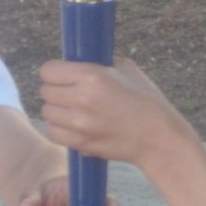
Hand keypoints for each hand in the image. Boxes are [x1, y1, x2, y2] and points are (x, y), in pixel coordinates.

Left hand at [38, 57, 191, 166]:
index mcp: (92, 76)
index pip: (48, 70)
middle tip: (70, 92)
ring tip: (73, 110)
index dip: (55, 71)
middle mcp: (81, 99)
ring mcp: (79, 124)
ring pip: (46, 112)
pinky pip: (53, 132)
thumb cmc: (147, 101)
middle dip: (56, 90)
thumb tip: (79, 62)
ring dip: (57, 110)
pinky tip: (74, 125)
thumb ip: (99, 65)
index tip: (63, 74)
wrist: (159, 138)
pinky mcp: (80, 143)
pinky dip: (60, 128)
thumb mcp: (127, 71)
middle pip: (45, 91)